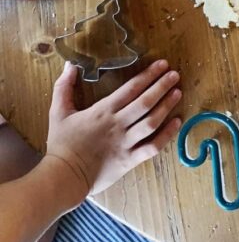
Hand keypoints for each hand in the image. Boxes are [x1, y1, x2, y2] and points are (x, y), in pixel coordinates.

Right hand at [46, 60, 181, 196]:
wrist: (63, 177)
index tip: (162, 64)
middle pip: (145, 102)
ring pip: (151, 122)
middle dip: (162, 86)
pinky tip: (177, 122)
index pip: (131, 89)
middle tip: (175, 75)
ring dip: (166, 106)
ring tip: (178, 93)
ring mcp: (126, 143)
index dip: (148, 75)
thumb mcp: (58, 112)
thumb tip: (71, 65)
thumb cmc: (62, 144)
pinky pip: (153, 147)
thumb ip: (64, 87)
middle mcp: (118, 124)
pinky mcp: (130, 160)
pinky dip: (167, 135)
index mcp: (103, 111)